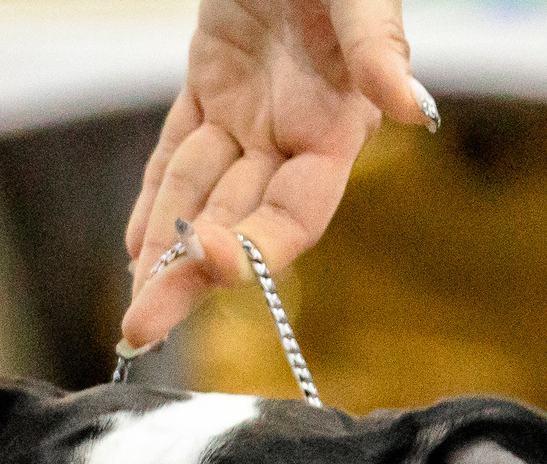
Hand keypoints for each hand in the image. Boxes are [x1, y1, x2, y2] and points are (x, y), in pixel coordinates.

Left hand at [121, 0, 434, 352]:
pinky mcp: (213, 84)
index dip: (255, 245)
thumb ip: (380, 51)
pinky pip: (178, 154)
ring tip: (132, 306)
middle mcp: (294, 134)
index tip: (205, 258)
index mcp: (337, 126)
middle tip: (140, 329)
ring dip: (164, 252)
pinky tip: (134, 249)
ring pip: (200, 197)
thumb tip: (413, 110)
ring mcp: (251, 114)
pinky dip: (154, 201)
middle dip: (190, 277)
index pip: (296, 213)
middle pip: (238, 223)